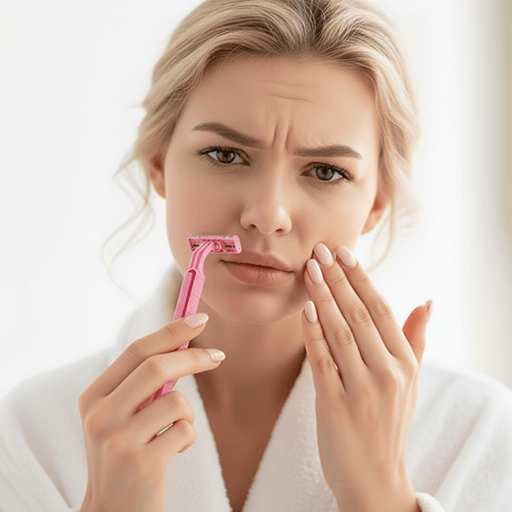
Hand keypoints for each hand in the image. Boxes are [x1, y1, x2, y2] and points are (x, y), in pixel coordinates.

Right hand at [78, 314, 223, 511]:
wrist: (112, 511)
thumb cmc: (125, 453)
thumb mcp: (121, 415)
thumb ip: (142, 383)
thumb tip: (183, 342)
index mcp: (94, 397)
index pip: (137, 350)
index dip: (171, 331)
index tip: (200, 319)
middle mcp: (100, 416)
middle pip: (156, 367)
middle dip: (193, 357)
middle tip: (218, 356)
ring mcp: (118, 441)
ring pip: (176, 401)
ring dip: (188, 412)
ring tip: (177, 429)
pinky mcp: (141, 464)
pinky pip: (185, 431)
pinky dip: (189, 437)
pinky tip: (173, 451)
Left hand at [302, 242, 429, 511]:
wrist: (375, 480)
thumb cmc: (389, 423)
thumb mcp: (410, 382)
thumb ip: (415, 340)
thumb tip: (427, 301)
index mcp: (405, 363)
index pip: (381, 309)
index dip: (361, 278)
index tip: (344, 253)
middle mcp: (387, 373)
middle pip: (358, 314)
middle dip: (337, 279)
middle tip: (320, 251)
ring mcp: (362, 389)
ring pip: (339, 331)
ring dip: (322, 297)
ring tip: (309, 270)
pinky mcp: (335, 405)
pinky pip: (321, 360)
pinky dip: (312, 333)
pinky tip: (305, 309)